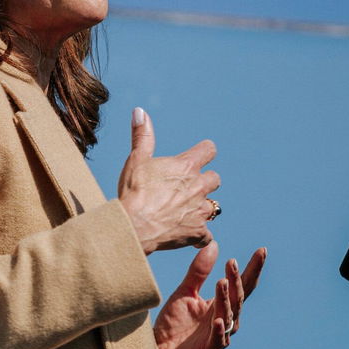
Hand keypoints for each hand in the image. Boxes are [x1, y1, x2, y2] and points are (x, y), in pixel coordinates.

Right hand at [118, 108, 219, 253]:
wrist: (134, 225)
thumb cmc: (134, 191)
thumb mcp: (136, 159)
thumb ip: (142, 136)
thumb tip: (140, 111)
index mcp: (186, 166)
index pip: (209, 150)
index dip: (204, 152)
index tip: (197, 156)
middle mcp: (198, 186)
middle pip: (214, 179)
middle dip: (204, 182)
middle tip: (187, 188)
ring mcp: (200, 211)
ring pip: (213, 206)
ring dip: (202, 208)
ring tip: (185, 212)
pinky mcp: (198, 232)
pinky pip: (207, 236)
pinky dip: (201, 236)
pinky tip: (191, 236)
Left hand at [153, 240, 265, 348]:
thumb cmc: (174, 323)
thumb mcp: (185, 292)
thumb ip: (199, 272)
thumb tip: (214, 245)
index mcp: (221, 305)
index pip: (241, 284)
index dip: (252, 268)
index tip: (262, 250)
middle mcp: (225, 319)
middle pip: (237, 298)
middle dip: (237, 280)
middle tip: (232, 262)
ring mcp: (219, 335)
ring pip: (228, 315)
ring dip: (225, 299)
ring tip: (221, 281)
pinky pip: (217, 339)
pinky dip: (219, 330)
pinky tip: (218, 319)